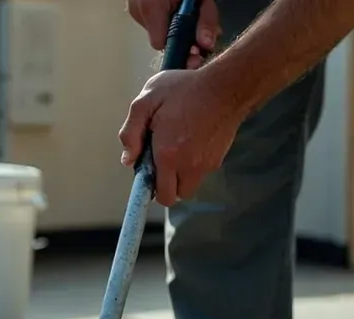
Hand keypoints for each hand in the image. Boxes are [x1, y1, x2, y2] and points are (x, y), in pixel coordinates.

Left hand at [119, 68, 243, 205]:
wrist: (226, 86)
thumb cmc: (185, 89)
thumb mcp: (147, 99)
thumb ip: (131, 132)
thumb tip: (127, 159)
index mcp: (168, 155)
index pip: (161, 194)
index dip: (151, 187)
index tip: (148, 173)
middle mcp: (189, 166)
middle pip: (175, 196)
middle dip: (165, 185)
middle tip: (161, 161)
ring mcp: (206, 165)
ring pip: (189, 186)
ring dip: (180, 176)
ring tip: (177, 149)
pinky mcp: (218, 159)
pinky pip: (201, 172)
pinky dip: (194, 164)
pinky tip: (192, 141)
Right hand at [126, 0, 220, 67]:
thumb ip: (205, 19)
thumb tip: (207, 44)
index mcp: (152, 8)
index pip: (164, 46)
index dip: (181, 49)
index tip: (196, 51)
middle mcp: (138, 9)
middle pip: (162, 39)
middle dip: (181, 37)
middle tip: (197, 27)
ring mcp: (133, 7)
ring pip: (157, 30)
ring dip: (173, 25)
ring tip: (184, 8)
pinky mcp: (134, 4)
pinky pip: (151, 19)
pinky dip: (165, 16)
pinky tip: (173, 5)